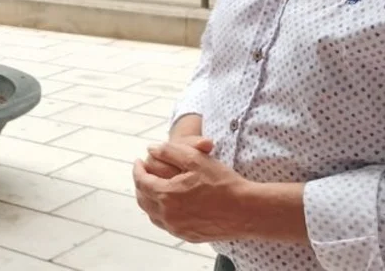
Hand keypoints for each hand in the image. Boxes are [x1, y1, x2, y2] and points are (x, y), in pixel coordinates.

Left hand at [133, 141, 251, 242]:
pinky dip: (161, 213)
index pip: (141, 181)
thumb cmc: (223, 183)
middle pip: (142, 199)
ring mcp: (178, 228)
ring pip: (152, 215)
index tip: (138, 161)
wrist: (247, 210)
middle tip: (143, 173)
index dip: (137, 169)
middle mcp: (169, 215)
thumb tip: (151, 148)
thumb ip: (170, 151)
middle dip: (140, 184)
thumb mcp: (196, 159)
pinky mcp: (188, 236)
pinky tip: (169, 204)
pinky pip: (166, 225)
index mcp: (167, 195)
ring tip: (153, 187)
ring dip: (148, 199)